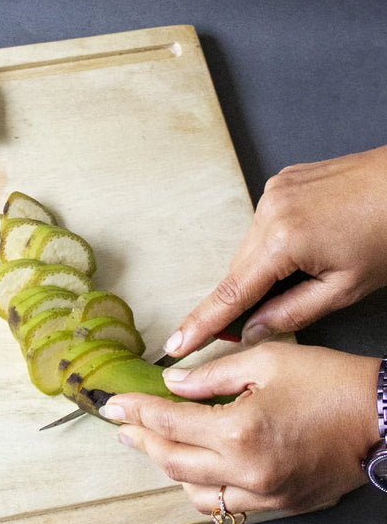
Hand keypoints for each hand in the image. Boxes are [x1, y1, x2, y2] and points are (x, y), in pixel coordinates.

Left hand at [101, 342, 380, 513]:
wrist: (385, 418)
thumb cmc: (331, 382)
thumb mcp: (265, 361)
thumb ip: (209, 375)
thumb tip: (172, 384)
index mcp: (237, 431)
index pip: (167, 422)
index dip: (135, 411)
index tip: (114, 404)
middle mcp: (246, 471)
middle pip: (172, 461)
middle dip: (142, 439)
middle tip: (124, 424)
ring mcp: (265, 494)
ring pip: (195, 492)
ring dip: (169, 467)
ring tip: (155, 443)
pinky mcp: (281, 505)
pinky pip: (228, 503)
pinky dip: (203, 487)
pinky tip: (195, 467)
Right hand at [164, 145, 386, 357]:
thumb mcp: (346, 287)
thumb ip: (292, 313)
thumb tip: (253, 329)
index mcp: (283, 240)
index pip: (231, 294)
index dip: (202, 323)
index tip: (177, 343)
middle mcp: (268, 210)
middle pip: (240, 269)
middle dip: (247, 295)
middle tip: (258, 321)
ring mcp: (273, 191)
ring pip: (251, 246)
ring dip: (266, 265)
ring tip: (310, 266)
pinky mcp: (281, 180)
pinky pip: (265, 221)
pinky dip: (276, 240)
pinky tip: (310, 241)